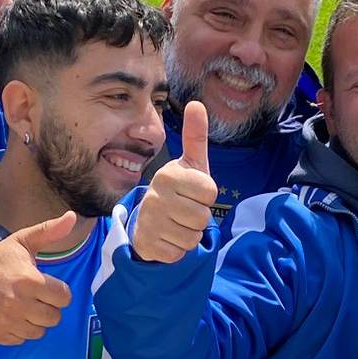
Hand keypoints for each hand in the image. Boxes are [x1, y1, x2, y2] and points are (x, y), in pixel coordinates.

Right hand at [0, 212, 78, 344]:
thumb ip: (49, 231)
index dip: (58, 291)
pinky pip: (20, 340)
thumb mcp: (23, 241)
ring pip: (38, 332)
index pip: (64, 298)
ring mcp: (5, 322)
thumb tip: (72, 217)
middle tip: (35, 297)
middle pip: (54, 318)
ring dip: (34, 321)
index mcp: (29, 281)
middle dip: (48, 307)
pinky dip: (18, 330)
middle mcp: (18, 304)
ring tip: (23, 306)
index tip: (46, 285)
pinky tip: (10, 315)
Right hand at [129, 101, 215, 262]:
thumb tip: (197, 103)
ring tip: (176, 223)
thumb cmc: (178, 191)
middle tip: (184, 210)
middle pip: (203, 218)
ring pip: (192, 238)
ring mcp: (149, 222)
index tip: (193, 192)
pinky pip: (178, 254)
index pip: (210, 192)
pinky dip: (176, 249)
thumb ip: (195, 137)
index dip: (206, 196)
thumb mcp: (190, 165)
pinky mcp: (147, 245)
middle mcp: (155, 196)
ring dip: (189, 235)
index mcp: (168, 174)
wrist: (147, 220)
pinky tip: (166, 237)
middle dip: (199, 218)